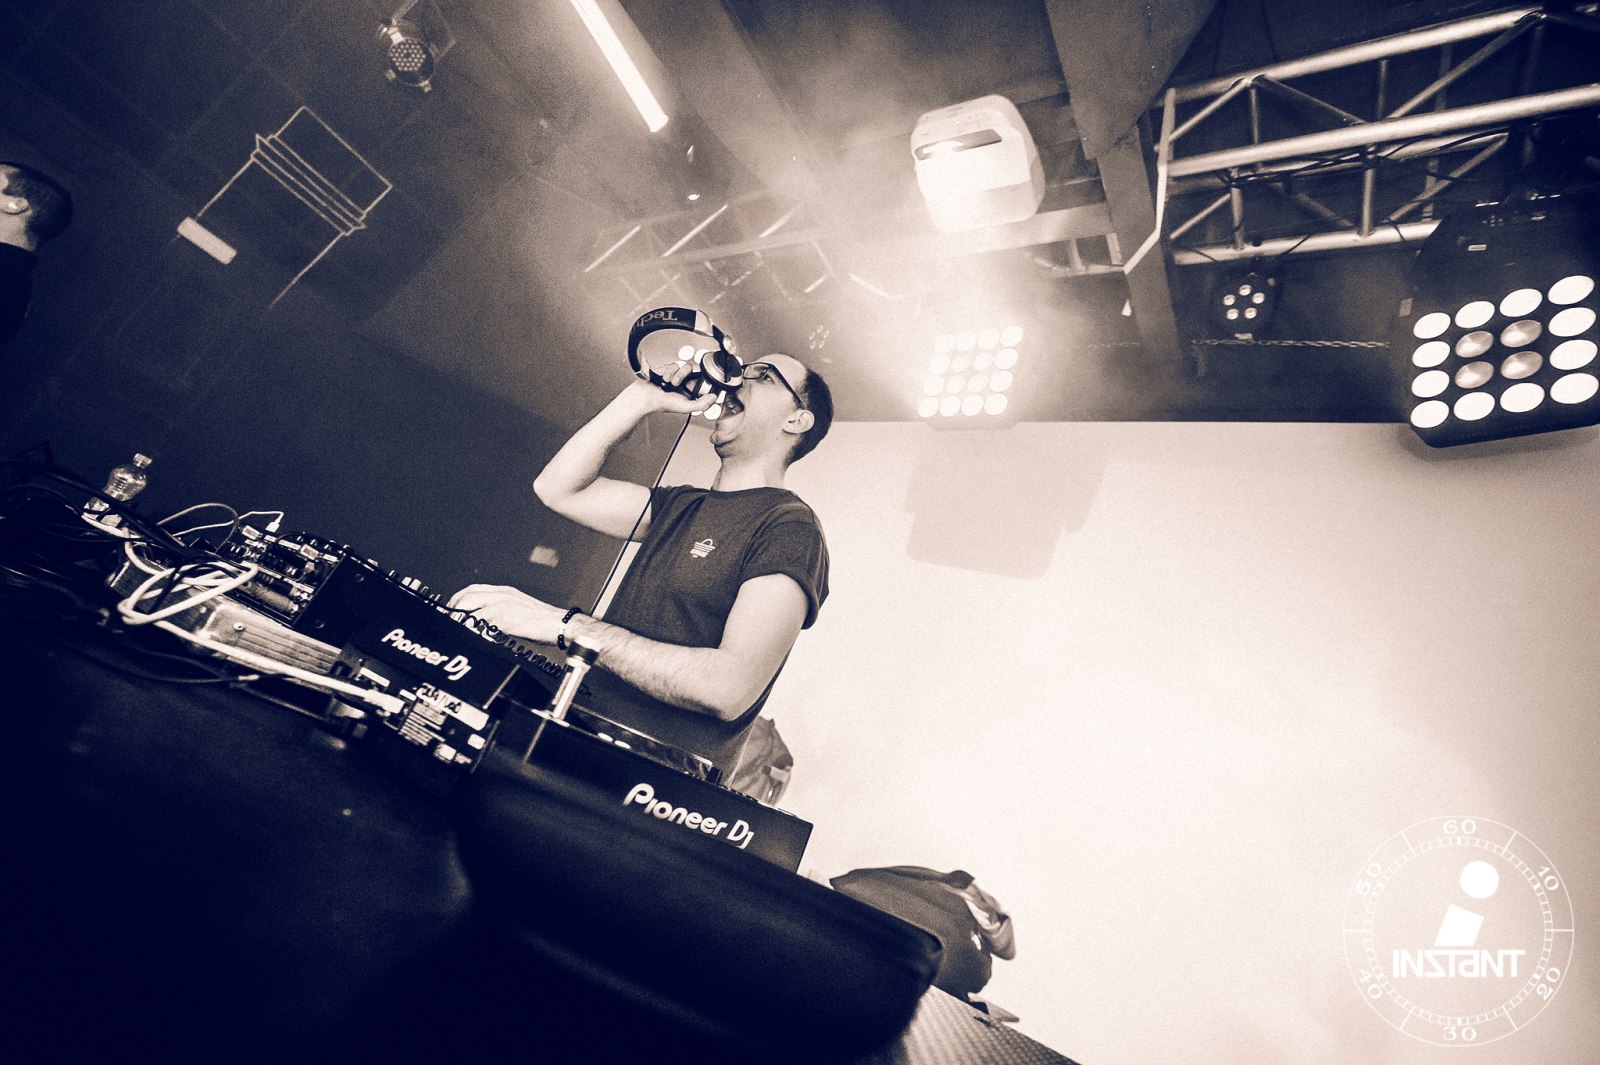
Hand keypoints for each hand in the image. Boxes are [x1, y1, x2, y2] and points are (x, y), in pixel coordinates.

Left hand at [447, 584, 565, 643]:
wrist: (559, 624)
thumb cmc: (543, 620)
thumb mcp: (520, 609)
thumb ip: (502, 612)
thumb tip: (485, 622)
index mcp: (505, 591)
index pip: (474, 589)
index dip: (459, 597)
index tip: (453, 608)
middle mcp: (502, 595)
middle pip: (468, 595)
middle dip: (455, 607)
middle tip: (451, 619)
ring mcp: (503, 605)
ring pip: (471, 606)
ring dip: (461, 618)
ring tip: (458, 628)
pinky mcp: (505, 618)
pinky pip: (481, 621)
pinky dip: (473, 628)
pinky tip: (472, 635)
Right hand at [627, 358, 719, 416]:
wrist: (647, 396)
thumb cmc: (663, 403)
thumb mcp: (685, 407)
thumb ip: (701, 404)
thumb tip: (714, 398)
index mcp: (691, 393)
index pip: (704, 385)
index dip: (705, 382)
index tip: (703, 383)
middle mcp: (686, 384)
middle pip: (696, 373)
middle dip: (689, 379)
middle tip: (683, 384)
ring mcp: (678, 375)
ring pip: (687, 367)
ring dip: (678, 375)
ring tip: (671, 383)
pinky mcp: (670, 369)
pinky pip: (675, 365)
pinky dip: (669, 372)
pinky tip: (664, 379)